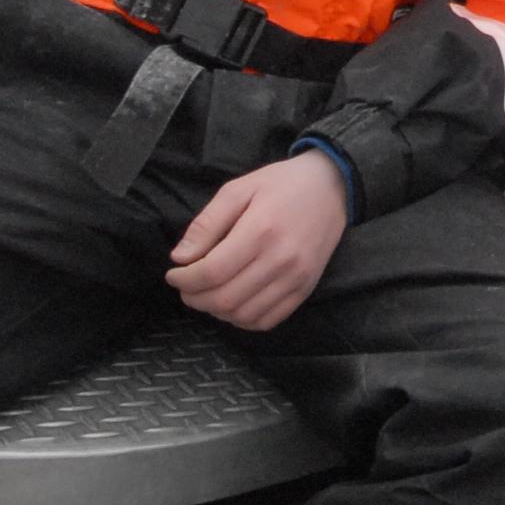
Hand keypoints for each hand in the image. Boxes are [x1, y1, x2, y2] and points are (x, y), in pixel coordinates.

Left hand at [168, 150, 350, 331]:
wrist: (331, 187)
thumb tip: (180, 258)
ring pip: (244, 315)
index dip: (185, 280)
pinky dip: (243, 320)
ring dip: (217, 311)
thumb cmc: (281, 184)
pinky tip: (234, 304)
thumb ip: (207, 224)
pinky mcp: (306, 289)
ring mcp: (296, 279)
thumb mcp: (238, 190)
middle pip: (225, 298)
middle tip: (186, 287)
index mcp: (260, 231)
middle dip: (195, 298)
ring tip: (208, 295)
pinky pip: (268, 320)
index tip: (173, 274)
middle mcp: (280, 260)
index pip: (212, 272)